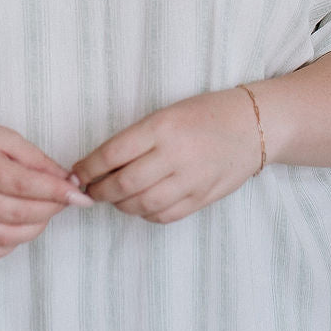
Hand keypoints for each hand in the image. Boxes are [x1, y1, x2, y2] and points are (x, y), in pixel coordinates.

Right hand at [0, 118, 92, 259]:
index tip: (80, 195)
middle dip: (51, 209)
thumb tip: (68, 183)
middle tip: (66, 200)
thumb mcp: (4, 137)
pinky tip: (21, 224)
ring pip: (8, 236)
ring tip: (46, 210)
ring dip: (37, 227)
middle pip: (18, 213)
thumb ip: (37, 160)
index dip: (56, 192)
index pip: (22, 185)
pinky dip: (15, 241)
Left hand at [71, 88, 262, 224]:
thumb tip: (99, 165)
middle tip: (90, 191)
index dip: (87, 169)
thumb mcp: (167, 114)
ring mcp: (191, 179)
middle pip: (123, 184)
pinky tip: (141, 205)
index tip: (76, 174)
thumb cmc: (205, 114)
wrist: (254, 126)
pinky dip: (145, 214)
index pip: (112, 154)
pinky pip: (165, 216)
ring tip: (114, 198)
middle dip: (99, 192)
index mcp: (162, 127)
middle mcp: (176, 155)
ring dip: (120, 205)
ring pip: (142, 205)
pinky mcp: (203, 198)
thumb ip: (136, 139)